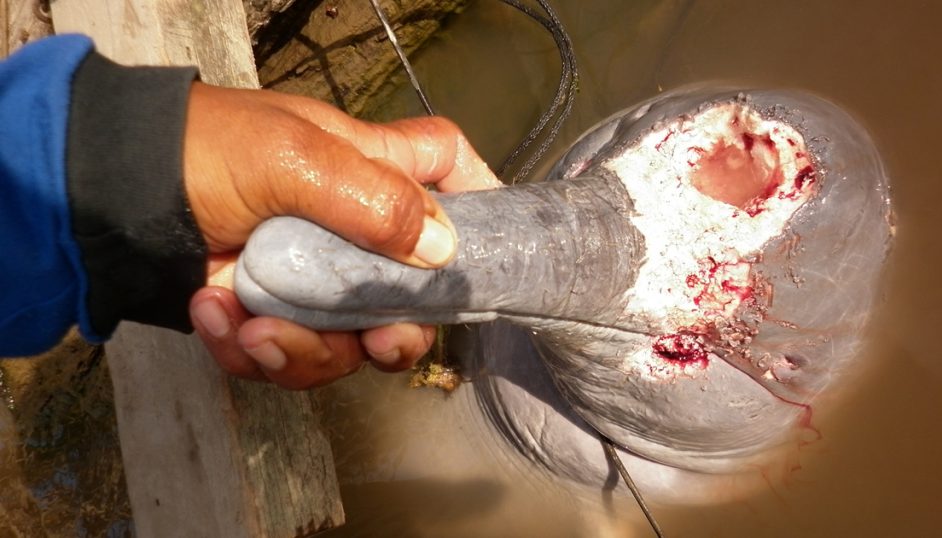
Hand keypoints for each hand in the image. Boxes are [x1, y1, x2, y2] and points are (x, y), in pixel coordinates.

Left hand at [182, 83, 499, 388]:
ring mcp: (313, 278)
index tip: (492, 247)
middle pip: (416, 295)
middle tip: (378, 342)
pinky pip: (286, 358)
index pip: (447, 169)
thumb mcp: (293, 158)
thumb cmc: (202, 150)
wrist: (109, 195)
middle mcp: (354, 230)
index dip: (480, 200)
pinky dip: (248, 350)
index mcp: (372, 171)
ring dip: (303, 350)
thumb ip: (372, 200)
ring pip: (350, 344)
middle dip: (399, 334)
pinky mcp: (271, 314)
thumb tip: (443, 247)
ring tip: (251, 325)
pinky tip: (215, 315)